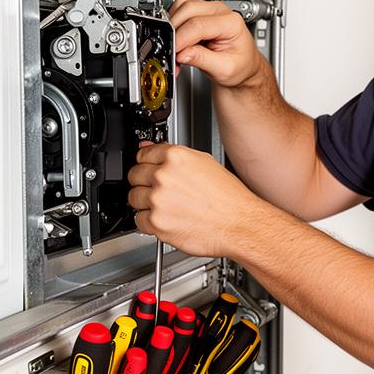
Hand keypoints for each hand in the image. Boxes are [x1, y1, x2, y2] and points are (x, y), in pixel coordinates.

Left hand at [128, 143, 261, 256]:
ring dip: (145, 203)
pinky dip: (149, 223)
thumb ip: (175, 156)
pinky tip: (166, 220)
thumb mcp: (205, 163)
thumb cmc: (229, 198)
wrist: (240, 224)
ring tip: (165, 207)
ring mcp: (158, 200)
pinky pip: (139, 221)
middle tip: (158, 190)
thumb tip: (150, 149)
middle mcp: (165, 176)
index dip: (145, 162)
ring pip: (133, 199)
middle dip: (143, 183)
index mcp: (176, 157)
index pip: (143, 154)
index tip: (147, 168)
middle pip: (134, 175)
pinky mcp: (157, 223)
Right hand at [169, 0, 265, 87]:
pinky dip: (173, 23)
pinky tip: (177, 39)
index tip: (174, 53)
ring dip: (172, 26)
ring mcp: (210, 8)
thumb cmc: (240, 65)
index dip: (181, 39)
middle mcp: (221, 11)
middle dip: (174, 32)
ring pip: (181, 6)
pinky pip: (180, 9)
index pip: (198, 25)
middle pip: (187, 10)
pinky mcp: (200, 11)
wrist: (245, 64)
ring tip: (175, 47)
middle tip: (172, 52)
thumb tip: (181, 54)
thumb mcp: (225, 69)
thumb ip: (202, 60)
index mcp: (232, 23)